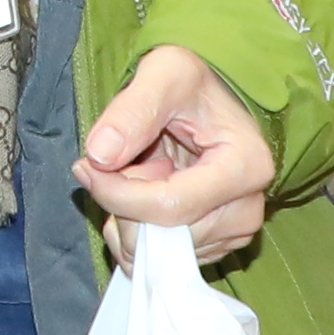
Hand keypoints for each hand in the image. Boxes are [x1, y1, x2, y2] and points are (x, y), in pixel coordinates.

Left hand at [77, 45, 276, 262]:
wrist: (208, 102)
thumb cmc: (190, 85)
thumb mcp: (163, 74)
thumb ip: (131, 110)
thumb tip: (99, 155)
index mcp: (246, 167)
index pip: (168, 207)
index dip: (116, 194)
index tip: (86, 166)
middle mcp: (247, 209)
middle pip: (162, 239)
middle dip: (123, 205)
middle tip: (123, 164)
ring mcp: (235, 232)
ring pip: (156, 255)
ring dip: (128, 218)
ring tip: (142, 172)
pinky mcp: (217, 245)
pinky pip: (160, 260)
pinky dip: (137, 232)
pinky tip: (144, 195)